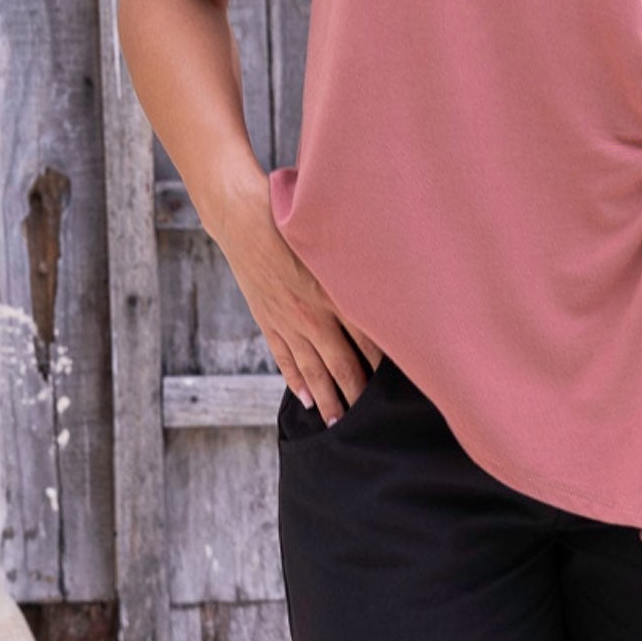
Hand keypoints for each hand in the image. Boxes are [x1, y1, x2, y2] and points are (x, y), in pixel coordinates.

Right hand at [210, 177, 379, 426]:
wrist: (242, 218)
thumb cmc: (294, 220)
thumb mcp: (333, 240)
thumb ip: (359, 265)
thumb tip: (387, 283)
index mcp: (335, 293)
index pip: (368, 340)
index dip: (384, 365)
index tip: (399, 383)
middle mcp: (312, 313)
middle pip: (342, 364)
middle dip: (357, 395)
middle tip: (370, 419)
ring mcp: (287, 320)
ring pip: (312, 370)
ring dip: (327, 398)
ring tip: (337, 422)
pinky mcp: (267, 319)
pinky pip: (284, 357)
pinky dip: (295, 380)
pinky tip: (305, 397)